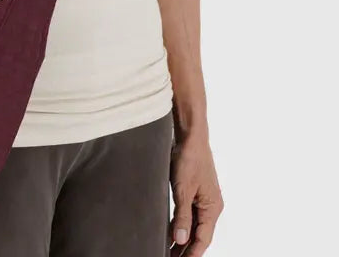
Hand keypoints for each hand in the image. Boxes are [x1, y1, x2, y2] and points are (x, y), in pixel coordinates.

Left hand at [170, 135, 223, 256]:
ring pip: (193, 226)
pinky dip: (181, 224)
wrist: (190, 137)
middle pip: (199, 235)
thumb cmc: (190, 160)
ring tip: (169, 250)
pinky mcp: (195, 192)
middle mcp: (210, 206)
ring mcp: (203, 199)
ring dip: (182, 238)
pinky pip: (189, 214)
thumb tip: (181, 240)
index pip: (203, 240)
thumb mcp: (183, 189)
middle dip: (186, 249)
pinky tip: (171, 231)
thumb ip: (182, 216)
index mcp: (212, 208)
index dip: (192, 254)